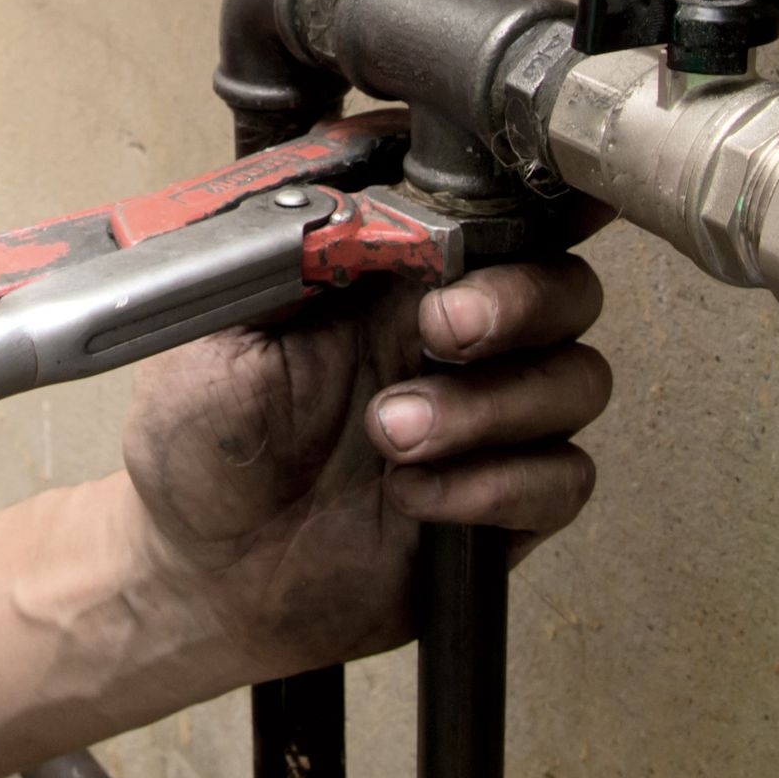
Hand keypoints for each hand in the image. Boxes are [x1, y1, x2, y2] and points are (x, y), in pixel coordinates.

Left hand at [120, 259, 609, 679]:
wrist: (201, 569)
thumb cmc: (201, 442)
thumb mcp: (215, 334)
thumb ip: (284, 264)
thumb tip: (345, 207)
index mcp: (389, 281)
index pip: (490, 220)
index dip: (517, 212)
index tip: (484, 229)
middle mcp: (447, 342)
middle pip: (564, 288)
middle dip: (520, 301)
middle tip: (441, 330)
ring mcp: (482, 422)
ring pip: (576, 380)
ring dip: (491, 404)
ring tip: (391, 433)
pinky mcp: (499, 505)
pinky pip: (560, 480)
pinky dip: (496, 486)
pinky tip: (413, 496)